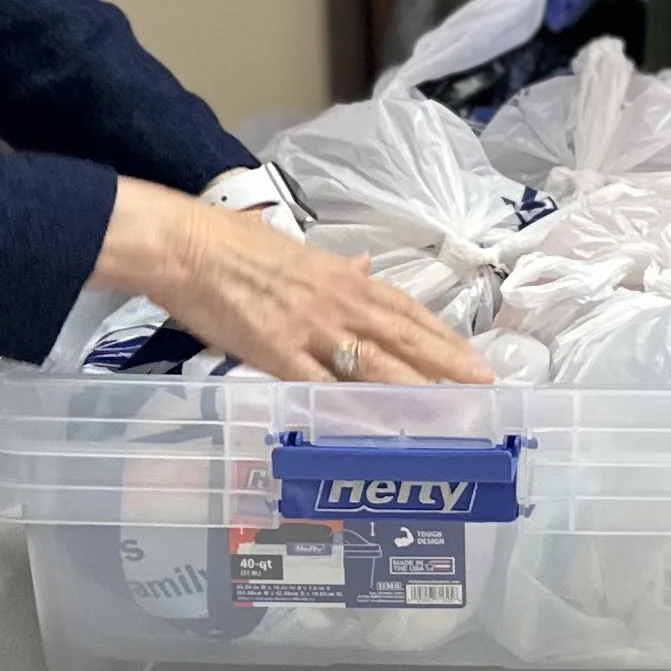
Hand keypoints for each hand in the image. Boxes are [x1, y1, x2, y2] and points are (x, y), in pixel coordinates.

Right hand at [95, 178, 490, 383]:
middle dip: (446, 364)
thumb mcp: (296, 250)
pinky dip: (351, 406)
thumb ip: (336, 268)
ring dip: (415, 388)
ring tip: (449, 411)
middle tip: (483, 388)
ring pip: (375, 363)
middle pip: (404, 338)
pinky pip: (323, 386)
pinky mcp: (278, 354)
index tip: (473, 359)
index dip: (442, 337)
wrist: (187, 246)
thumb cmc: (234, 245)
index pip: (405, 311)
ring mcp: (310, 330)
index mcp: (342, 278)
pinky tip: (377, 425)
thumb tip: (367, 267)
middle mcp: (337, 303)